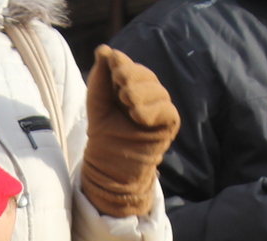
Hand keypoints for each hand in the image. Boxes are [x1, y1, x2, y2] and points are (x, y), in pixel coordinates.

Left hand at [81, 47, 179, 217]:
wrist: (110, 165)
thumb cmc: (104, 134)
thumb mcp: (97, 104)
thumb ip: (100, 78)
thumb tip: (104, 49)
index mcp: (130, 85)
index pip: (129, 66)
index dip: (121, 63)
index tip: (112, 65)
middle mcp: (148, 93)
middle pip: (144, 75)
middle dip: (130, 76)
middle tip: (119, 87)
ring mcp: (160, 107)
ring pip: (157, 91)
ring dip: (140, 93)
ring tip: (127, 104)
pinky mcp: (169, 123)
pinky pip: (166, 110)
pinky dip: (151, 111)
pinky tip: (137, 116)